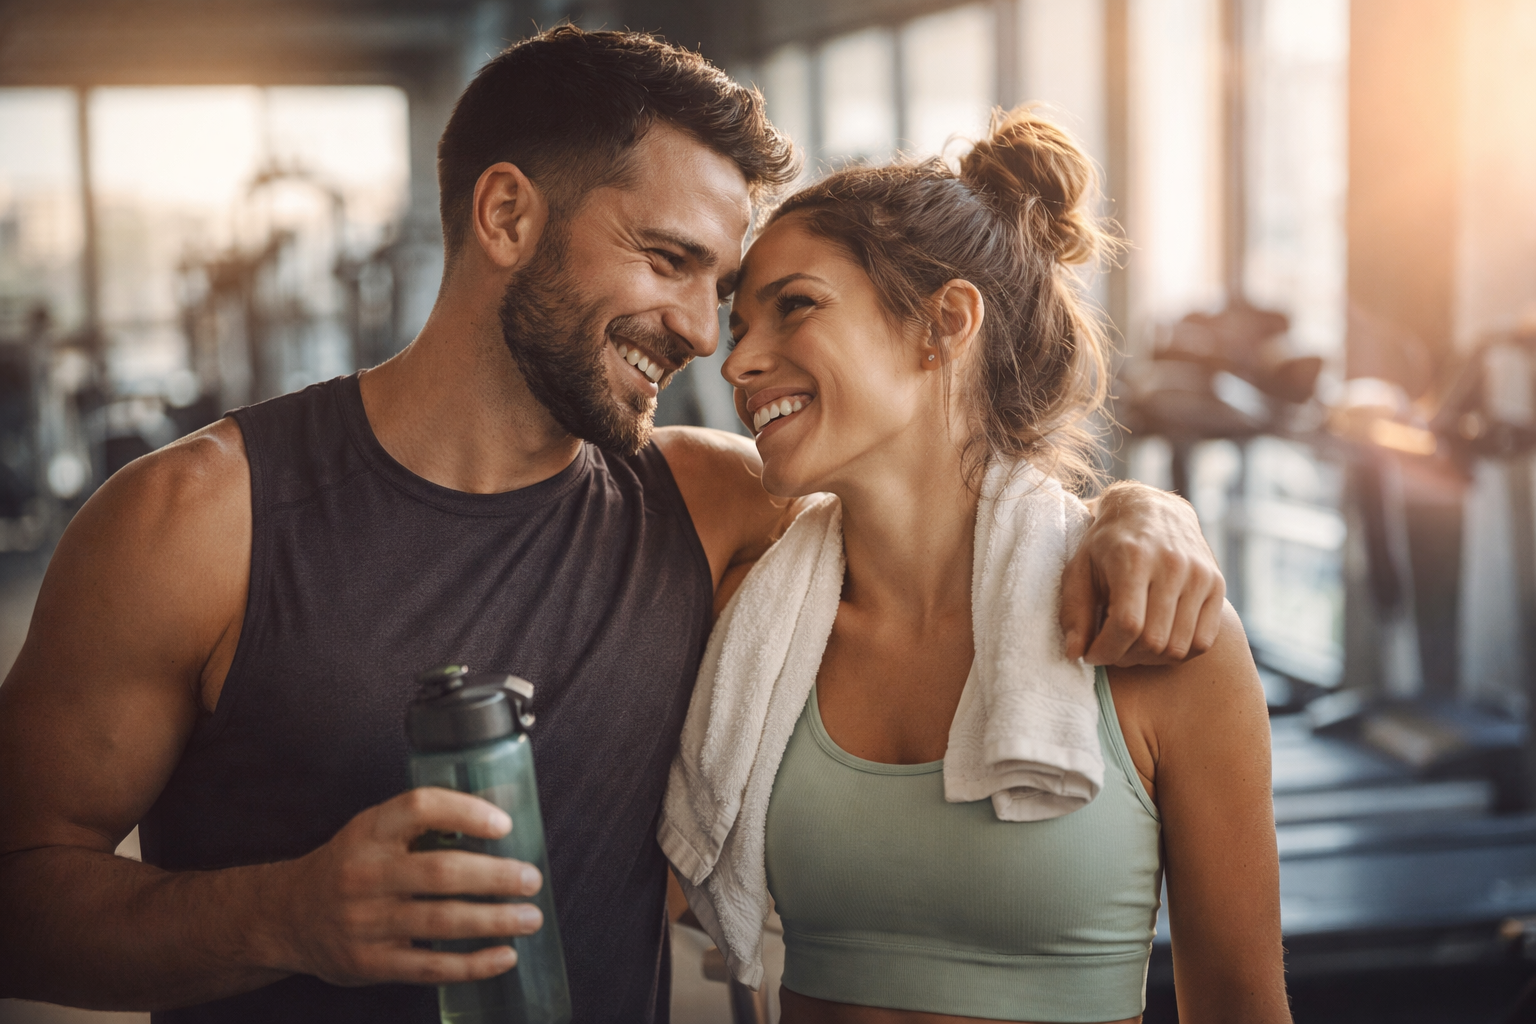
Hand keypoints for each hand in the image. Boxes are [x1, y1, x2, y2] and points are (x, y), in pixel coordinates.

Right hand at [257, 788, 544, 986]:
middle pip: (442, 871)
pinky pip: (431, 967)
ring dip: (495, 920)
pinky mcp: (370, 963)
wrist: (288, 916)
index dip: (466, 812)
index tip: (504, 825)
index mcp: (369, 832)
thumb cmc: (349, 867)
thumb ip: (426, 824)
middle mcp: (364, 874)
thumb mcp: (374, 832)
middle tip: (531, 879)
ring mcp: (365, 922)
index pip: (420, 807)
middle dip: (496, 877)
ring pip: (442, 921)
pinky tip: (504, 956)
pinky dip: (473, 964)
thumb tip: (504, 811)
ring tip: (530, 917)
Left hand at [1061, 481, 1225, 665]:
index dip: (1106, 650)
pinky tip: (1157, 642)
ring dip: (1150, 659)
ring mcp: (1200, 575)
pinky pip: (1202, 641)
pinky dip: (1178, 653)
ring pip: (1178, 647)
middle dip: (1124, 657)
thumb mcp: (1080, 568)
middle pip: (1153, 640)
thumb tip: (1074, 654)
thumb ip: (1075, 611)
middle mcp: (1173, 565)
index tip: (1091, 654)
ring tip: (1131, 647)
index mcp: (1134, 558)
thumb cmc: (1108, 543)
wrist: (1151, 509)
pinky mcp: (1217, 585)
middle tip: (1110, 650)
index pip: (1127, 624)